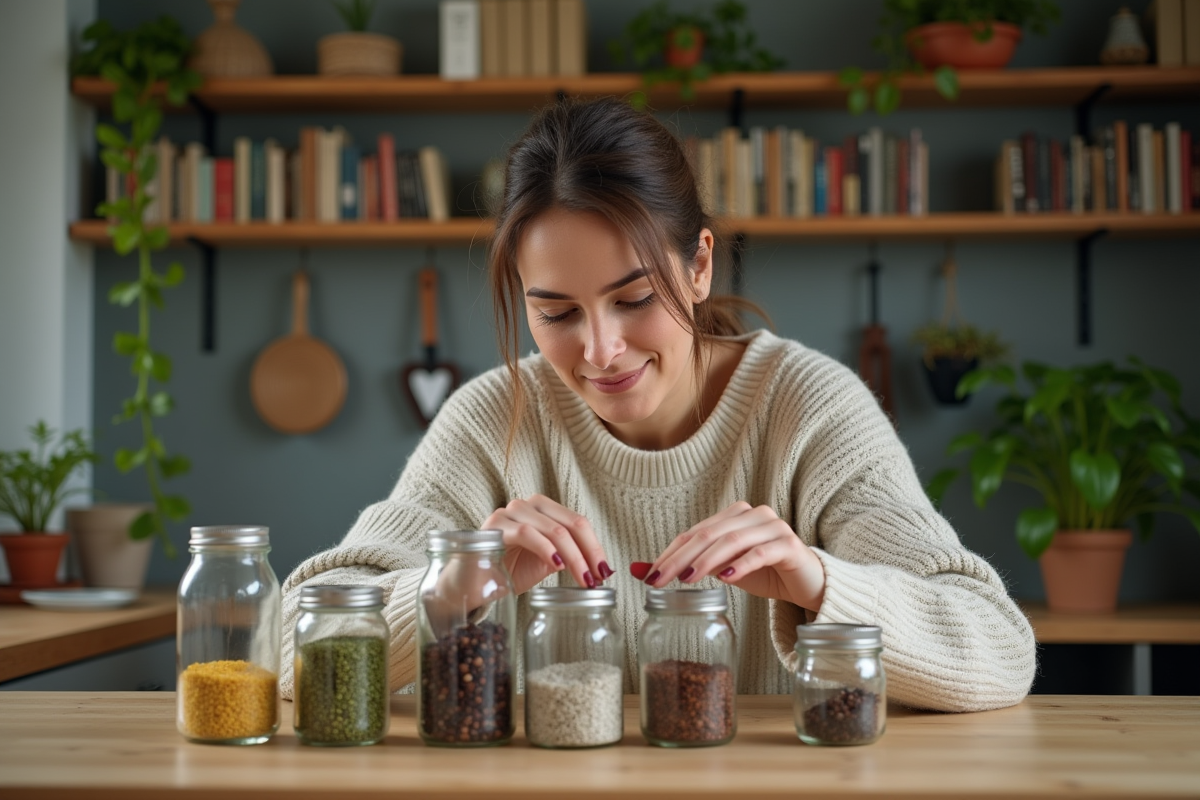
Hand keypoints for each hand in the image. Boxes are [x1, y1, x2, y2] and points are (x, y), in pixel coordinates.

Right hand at [482, 494, 612, 594]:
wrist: (471, 585)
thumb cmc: (506, 572)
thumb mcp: (545, 564)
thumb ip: (568, 557)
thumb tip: (599, 567)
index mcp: (543, 510)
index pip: (578, 523)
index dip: (595, 547)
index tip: (606, 572)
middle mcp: (528, 505)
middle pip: (570, 524)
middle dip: (589, 553)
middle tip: (598, 578)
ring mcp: (510, 513)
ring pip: (553, 529)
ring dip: (573, 557)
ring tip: (583, 579)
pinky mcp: (495, 526)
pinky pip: (528, 533)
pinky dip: (547, 549)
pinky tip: (557, 566)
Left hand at [644, 501, 825, 611]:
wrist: (808, 583)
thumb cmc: (765, 574)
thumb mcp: (722, 571)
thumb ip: (688, 567)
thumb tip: (640, 570)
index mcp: (734, 516)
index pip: (694, 533)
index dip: (670, 553)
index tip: (648, 575)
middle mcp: (753, 515)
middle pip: (709, 534)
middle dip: (680, 558)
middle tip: (659, 580)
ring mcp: (773, 527)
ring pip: (732, 540)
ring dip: (706, 561)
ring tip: (686, 579)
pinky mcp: (789, 545)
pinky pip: (761, 552)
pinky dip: (741, 564)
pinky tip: (727, 577)